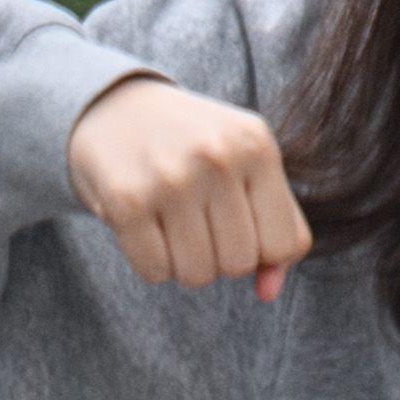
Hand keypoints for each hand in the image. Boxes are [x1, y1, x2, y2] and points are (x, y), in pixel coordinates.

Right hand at [65, 77, 311, 298]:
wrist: (116, 107)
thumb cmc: (193, 148)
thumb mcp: (248, 168)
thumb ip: (277, 228)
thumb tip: (268, 292)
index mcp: (257, 145)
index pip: (283, 246)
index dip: (259, 250)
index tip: (235, 225)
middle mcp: (217, 157)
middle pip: (238, 265)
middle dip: (218, 257)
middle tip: (197, 222)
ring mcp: (171, 178)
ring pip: (197, 275)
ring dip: (183, 263)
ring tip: (171, 224)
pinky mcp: (128, 199)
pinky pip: (154, 271)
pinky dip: (150, 262)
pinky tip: (145, 227)